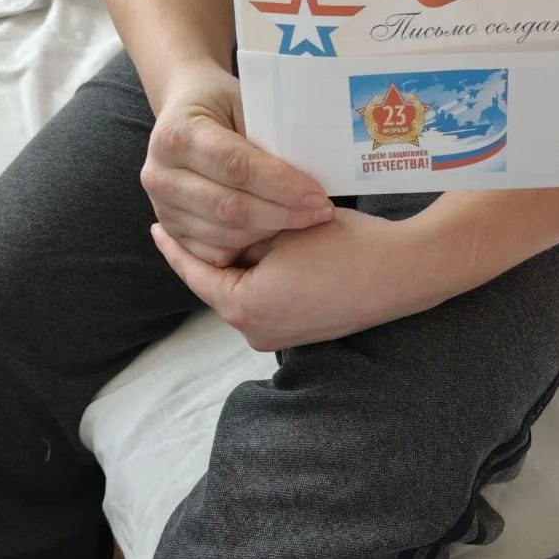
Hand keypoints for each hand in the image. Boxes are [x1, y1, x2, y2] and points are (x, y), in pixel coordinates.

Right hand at [141, 61, 333, 265]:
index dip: (281, 184)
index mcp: (177, 135)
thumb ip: (267, 137)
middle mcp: (160, 174)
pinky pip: (214, 252)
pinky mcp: (171, 229)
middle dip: (283, 214)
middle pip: (230, 207)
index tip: (317, 194)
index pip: (236, 166)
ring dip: (271, 232)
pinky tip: (275, 234)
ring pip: (225, 234)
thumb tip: (310, 171)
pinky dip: (249, 248)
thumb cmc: (222, 105)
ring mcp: (161, 206)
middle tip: (320, 213)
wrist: (184, 113)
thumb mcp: (244, 104)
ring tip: (304, 221)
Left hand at [150, 208, 445, 350]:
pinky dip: (262, 279)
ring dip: (240, 265)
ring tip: (232, 232)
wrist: (402, 272)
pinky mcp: (303, 333)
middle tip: (192, 221)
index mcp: (243, 306)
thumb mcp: (281, 226)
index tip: (157, 227)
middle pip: (218, 284)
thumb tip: (220, 229)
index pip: (194, 271)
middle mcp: (256, 331)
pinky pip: (268, 302)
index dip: (175, 245)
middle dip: (210, 253)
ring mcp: (280, 337)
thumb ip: (241, 229)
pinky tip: (269, 252)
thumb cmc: (345, 246)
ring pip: (244, 292)